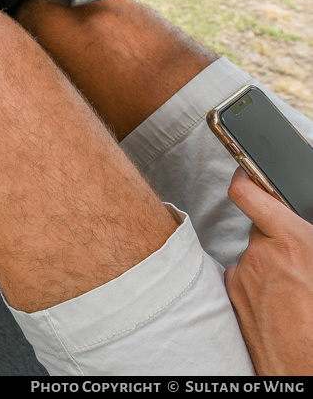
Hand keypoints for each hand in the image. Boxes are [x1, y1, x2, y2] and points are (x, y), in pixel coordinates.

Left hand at [224, 167, 312, 374]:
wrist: (305, 367)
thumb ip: (306, 238)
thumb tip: (300, 230)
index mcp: (290, 242)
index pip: (249, 193)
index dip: (245, 177)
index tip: (244, 170)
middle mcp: (259, 256)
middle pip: (261, 233)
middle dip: (278, 243)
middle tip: (301, 268)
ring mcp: (242, 277)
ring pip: (254, 260)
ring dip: (270, 270)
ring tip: (296, 296)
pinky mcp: (232, 297)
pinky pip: (245, 281)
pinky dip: (258, 288)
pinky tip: (279, 306)